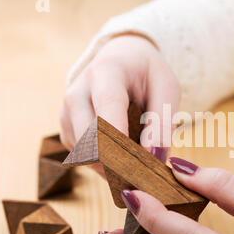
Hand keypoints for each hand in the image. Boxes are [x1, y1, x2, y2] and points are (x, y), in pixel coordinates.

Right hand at [60, 35, 180, 169]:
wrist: (122, 59)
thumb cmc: (147, 74)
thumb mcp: (167, 88)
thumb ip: (162, 121)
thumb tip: (152, 155)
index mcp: (106, 72)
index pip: (108, 106)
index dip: (119, 135)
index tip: (135, 162)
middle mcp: (78, 91)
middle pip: (90, 138)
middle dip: (118, 161)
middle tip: (146, 174)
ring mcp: (67, 112)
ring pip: (85, 154)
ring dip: (112, 166)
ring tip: (137, 163)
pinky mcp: (66, 129)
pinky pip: (83, 158)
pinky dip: (104, 164)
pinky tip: (122, 156)